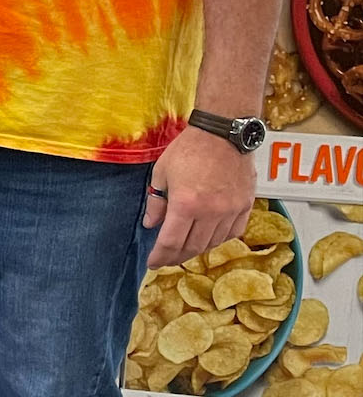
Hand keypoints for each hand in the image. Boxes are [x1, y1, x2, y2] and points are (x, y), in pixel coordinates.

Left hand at [145, 125, 256, 267]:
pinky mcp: (245, 206)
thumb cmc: (189, 149)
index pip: (171, 242)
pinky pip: (233, 233)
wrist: (223, 134)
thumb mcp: (162, 172)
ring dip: (197, 249)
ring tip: (185, 249)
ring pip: (213, 243)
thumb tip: (151, 224)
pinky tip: (208, 237)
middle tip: (166, 258)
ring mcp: (231, 210)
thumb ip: (156, 201)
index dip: (160, 256)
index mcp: (186, 203)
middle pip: (193, 247)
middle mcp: (210, 212)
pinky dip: (219, 239)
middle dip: (176, 257)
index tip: (153, 262)